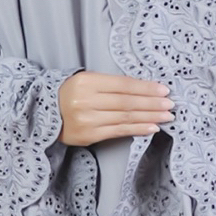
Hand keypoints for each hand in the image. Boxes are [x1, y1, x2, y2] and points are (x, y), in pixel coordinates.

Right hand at [56, 71, 173, 145]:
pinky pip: (118, 132)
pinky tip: (150, 128)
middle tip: (170, 104)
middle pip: (126, 102)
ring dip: (148, 117)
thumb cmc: (71, 93)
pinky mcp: (89, 135)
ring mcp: (87, 119)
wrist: (46, 112)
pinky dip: (136, 129)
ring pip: (124, 118)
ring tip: (165, 117)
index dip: (145, 88)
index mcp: (86, 81)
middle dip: (151, 104)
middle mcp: (86, 100)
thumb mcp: (87, 80)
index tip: (163, 90)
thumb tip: (144, 90)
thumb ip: (111, 84)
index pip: (123, 85)